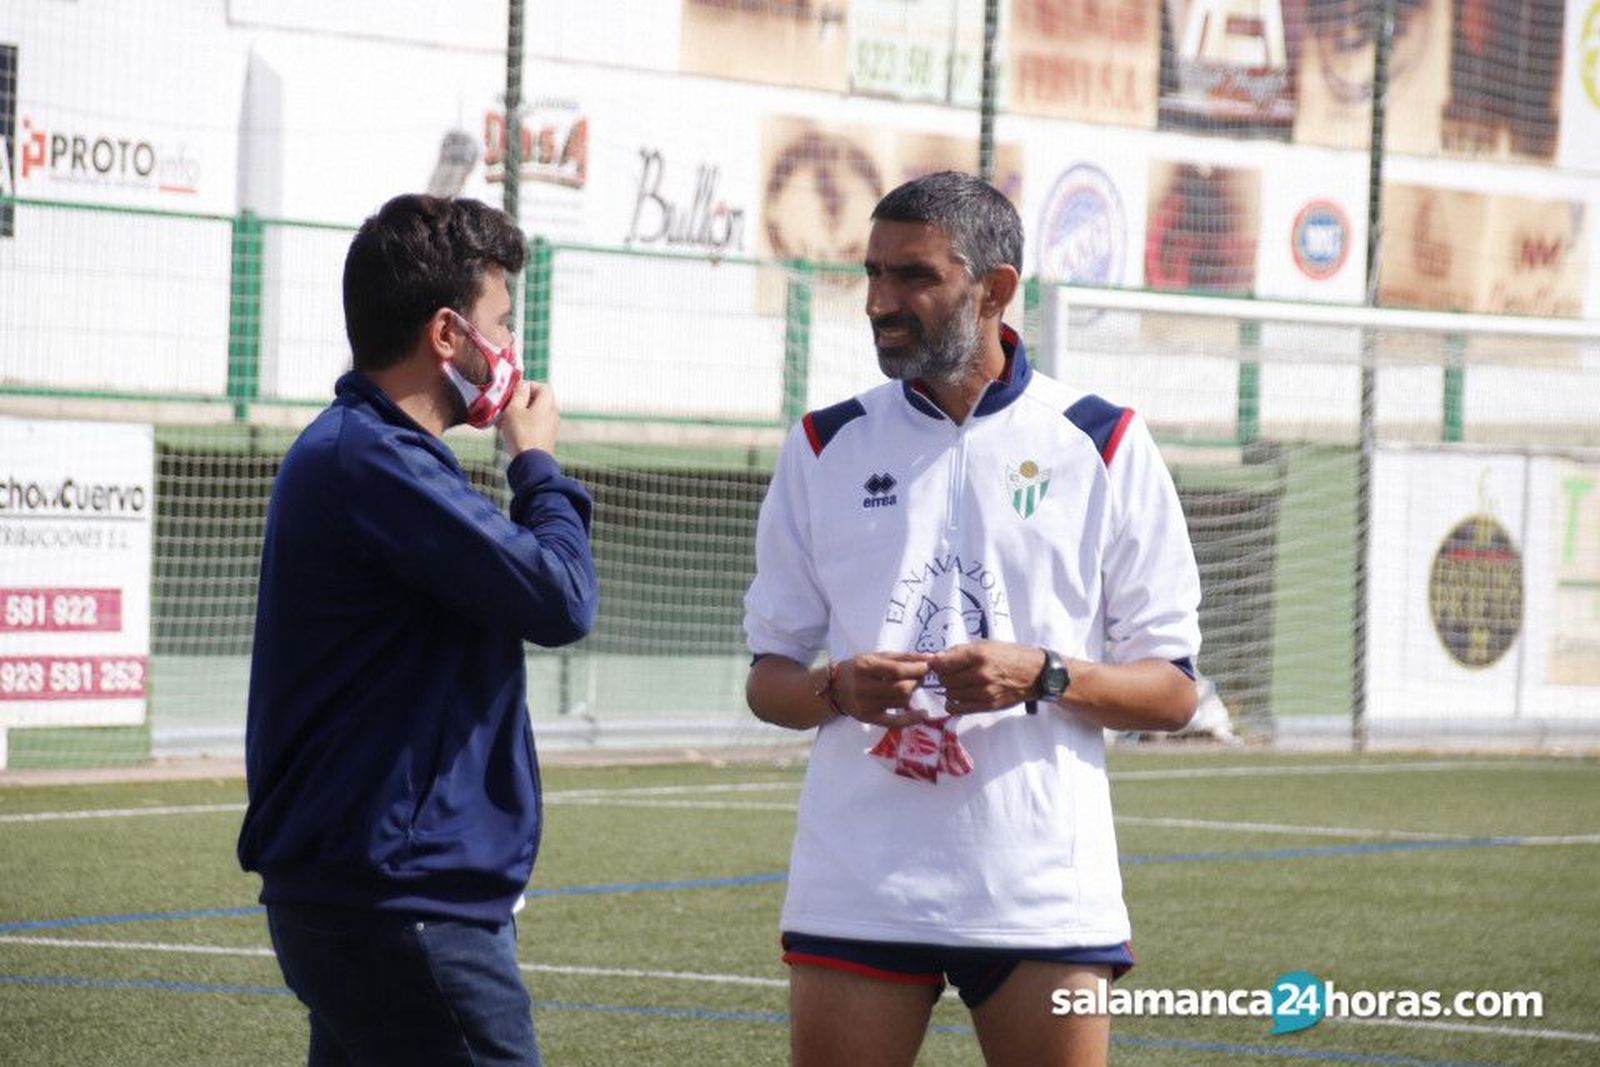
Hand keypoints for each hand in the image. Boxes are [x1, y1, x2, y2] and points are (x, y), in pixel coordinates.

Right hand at [500, 380, 558, 455]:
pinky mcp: (546, 440)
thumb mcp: (514, 410)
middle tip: (506, 407)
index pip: (543, 387)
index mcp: (547, 404)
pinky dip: (524, 426)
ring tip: (504, 422)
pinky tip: (510, 433)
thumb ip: (518, 394)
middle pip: (538, 401)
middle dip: (521, 402)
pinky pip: (535, 427)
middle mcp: (553, 415)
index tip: (514, 393)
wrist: (531, 463)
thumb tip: (523, 384)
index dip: (528, 386)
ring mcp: (551, 428)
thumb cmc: (522, 434)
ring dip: (520, 415)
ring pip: (535, 415)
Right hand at [832, 651, 931, 726]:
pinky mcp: (870, 718)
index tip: (927, 666)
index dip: (916, 669)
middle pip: (901, 688)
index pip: (896, 670)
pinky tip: (922, 713)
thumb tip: (929, 658)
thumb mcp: (876, 656)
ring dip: (912, 694)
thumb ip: (902, 657)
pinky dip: (911, 719)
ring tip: (911, 686)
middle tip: (919, 677)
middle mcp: (864, 687)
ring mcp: (866, 705)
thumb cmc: (858, 668)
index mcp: (865, 667)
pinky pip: (895, 722)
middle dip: (917, 681)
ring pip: (900, 702)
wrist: (834, 689)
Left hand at [926, 641, 1044, 714]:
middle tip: (950, 672)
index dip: (935, 664)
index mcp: (979, 655)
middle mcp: (980, 674)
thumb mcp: (987, 644)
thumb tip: (938, 658)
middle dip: (943, 676)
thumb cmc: (1011, 655)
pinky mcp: (988, 705)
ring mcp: (984, 692)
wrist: (1036, 674)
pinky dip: (953, 703)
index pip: (942, 663)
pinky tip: (958, 697)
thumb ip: (961, 651)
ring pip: (950, 694)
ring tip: (958, 683)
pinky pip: (958, 708)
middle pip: (944, 680)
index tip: (936, 663)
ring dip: (949, 689)